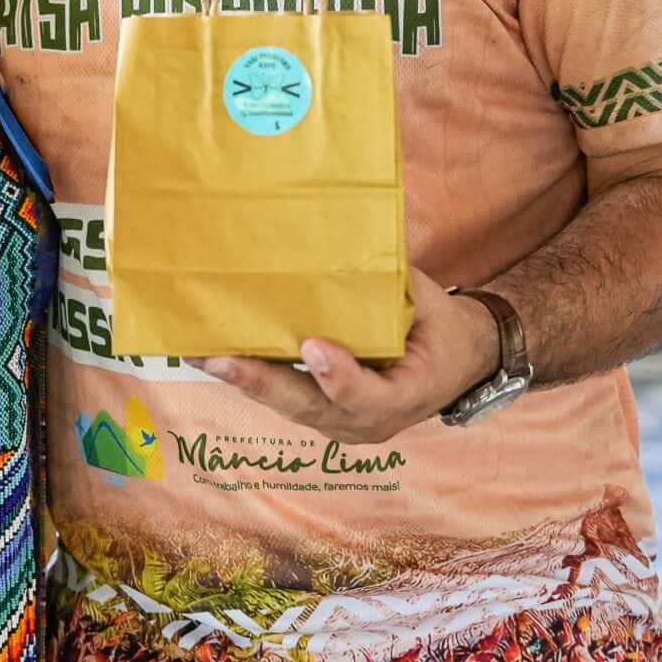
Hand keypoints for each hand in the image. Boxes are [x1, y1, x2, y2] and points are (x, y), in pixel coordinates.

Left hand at [192, 270, 498, 446]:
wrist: (461, 363)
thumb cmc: (444, 327)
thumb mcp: (432, 303)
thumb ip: (394, 284)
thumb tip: (348, 238)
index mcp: (410, 393)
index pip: (370, 396)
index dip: (339, 376)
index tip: (311, 346)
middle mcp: (371, 421)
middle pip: (311, 406)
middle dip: (261, 382)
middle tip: (219, 358)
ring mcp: (344, 423)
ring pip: (290, 405)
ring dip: (245, 380)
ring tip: (200, 353)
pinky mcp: (324, 414)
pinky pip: (287, 399)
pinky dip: (254, 378)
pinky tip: (217, 354)